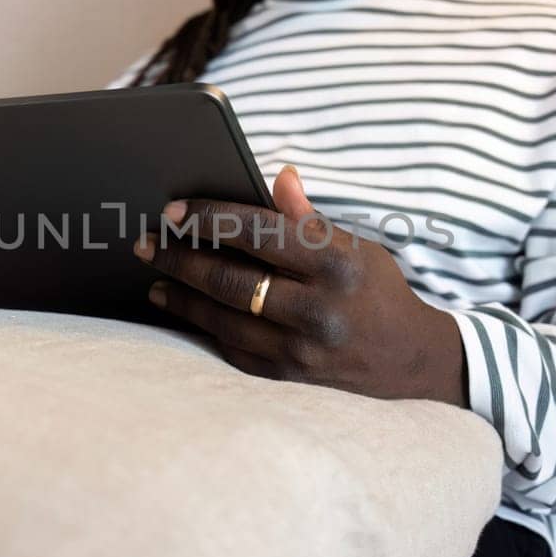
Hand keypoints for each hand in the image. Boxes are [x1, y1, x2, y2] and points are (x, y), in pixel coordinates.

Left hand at [133, 166, 466, 406]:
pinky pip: (235, 351)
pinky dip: (205, 330)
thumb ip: (309, 217)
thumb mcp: (355, 245)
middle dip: (180, 258)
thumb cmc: (375, 289)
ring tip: (157, 280)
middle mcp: (319, 308)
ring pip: (225, 319)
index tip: (172, 211)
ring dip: (183, 298)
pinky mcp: (292, 377)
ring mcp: (304, 349)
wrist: (409, 358)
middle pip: (232, 280)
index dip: (210, 218)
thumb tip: (280, 178)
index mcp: (336, 264)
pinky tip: (185, 312)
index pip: (260, 232)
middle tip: (146, 245)